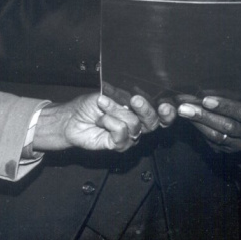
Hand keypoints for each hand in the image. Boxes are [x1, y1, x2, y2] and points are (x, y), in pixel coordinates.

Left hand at [33, 92, 168, 151]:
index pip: (161, 115)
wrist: (72, 118)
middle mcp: (137, 125)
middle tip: (135, 100)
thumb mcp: (110, 94)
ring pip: (134, 126)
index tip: (166, 105)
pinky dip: (110, 122)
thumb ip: (125, 98)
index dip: (168, 112)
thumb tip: (136, 98)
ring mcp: (128, 136)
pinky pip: (121, 134)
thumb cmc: (90, 105)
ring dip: (116, 112)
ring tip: (103, 106)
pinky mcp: (117, 145)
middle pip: (153, 122)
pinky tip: (101, 119)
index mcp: (139, 112)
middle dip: (146, 110)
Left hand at [176, 94, 240, 152]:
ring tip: (184, 112)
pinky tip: (190, 121)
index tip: (205, 99)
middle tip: (185, 107)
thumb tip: (204, 90)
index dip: (224, 106)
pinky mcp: (230, 151)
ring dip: (199, 124)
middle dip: (204, 116)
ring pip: (218, 136)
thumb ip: (230, 94)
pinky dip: (200, 131)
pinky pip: (213, 143)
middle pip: (227, 126)